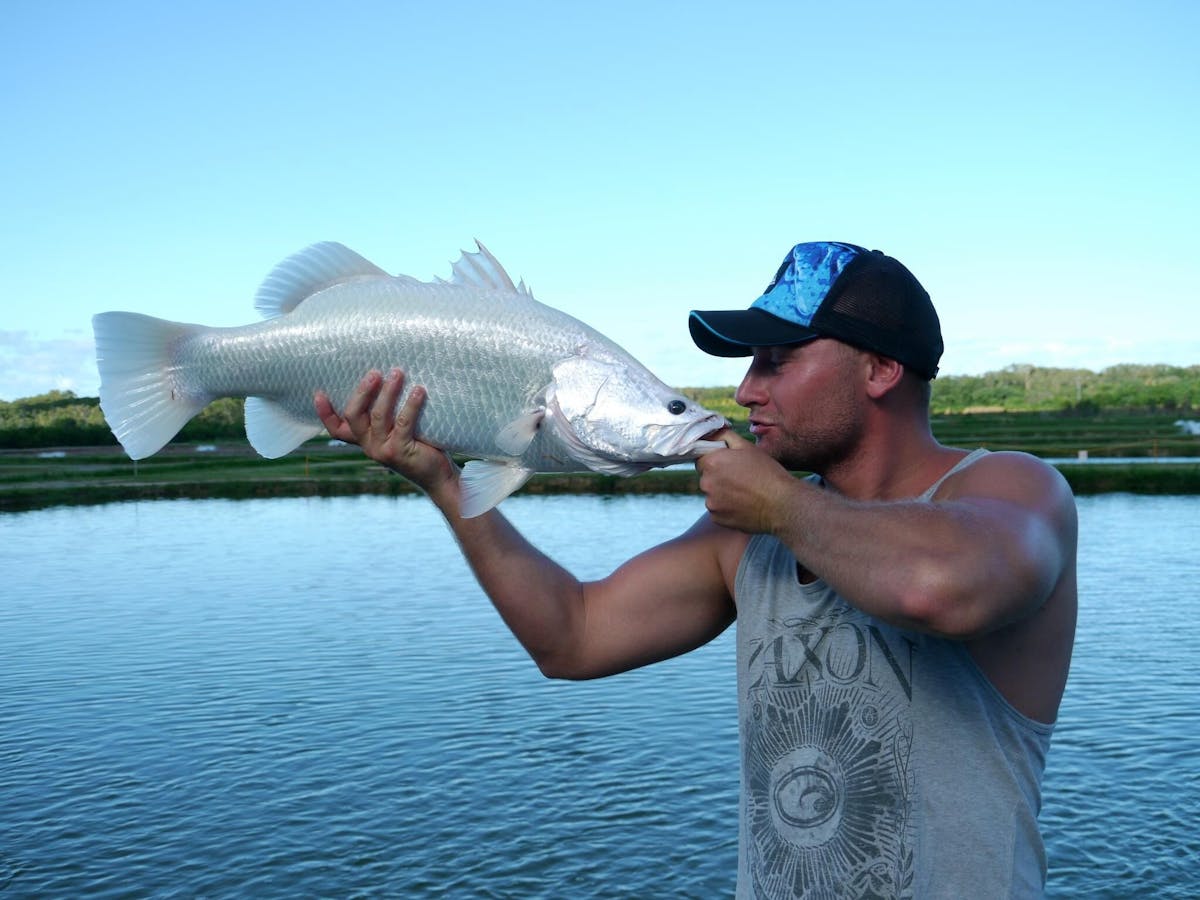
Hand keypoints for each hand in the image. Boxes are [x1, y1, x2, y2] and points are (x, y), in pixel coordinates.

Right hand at [315, 368, 458, 501]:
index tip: (318, 393)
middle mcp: (369, 446)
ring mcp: (383, 450)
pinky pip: (403, 423)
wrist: (438, 476)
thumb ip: (389, 414)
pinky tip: (419, 391)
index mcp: (364, 440)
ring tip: (398, 373)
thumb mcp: (398, 430)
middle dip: (362, 392)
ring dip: (388, 392)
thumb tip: (391, 375)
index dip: (324, 413)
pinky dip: (410, 405)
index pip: (336, 429)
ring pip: (378, 416)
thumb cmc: (420, 446)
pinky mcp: (400, 452)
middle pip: (353, 416)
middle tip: (375, 373)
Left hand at [696, 428, 796, 534]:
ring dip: (722, 492)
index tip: (730, 464)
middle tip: (741, 478)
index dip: (715, 460)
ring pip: (712, 494)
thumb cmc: (767, 473)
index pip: (701, 458)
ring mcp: (711, 502)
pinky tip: (743, 504)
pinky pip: (717, 509)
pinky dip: (726, 507)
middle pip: (706, 477)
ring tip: (744, 492)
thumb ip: (724, 436)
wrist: (781, 504)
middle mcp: (706, 483)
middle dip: (719, 476)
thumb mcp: (747, 447)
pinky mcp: (717, 518)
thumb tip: (711, 434)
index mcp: (712, 463)